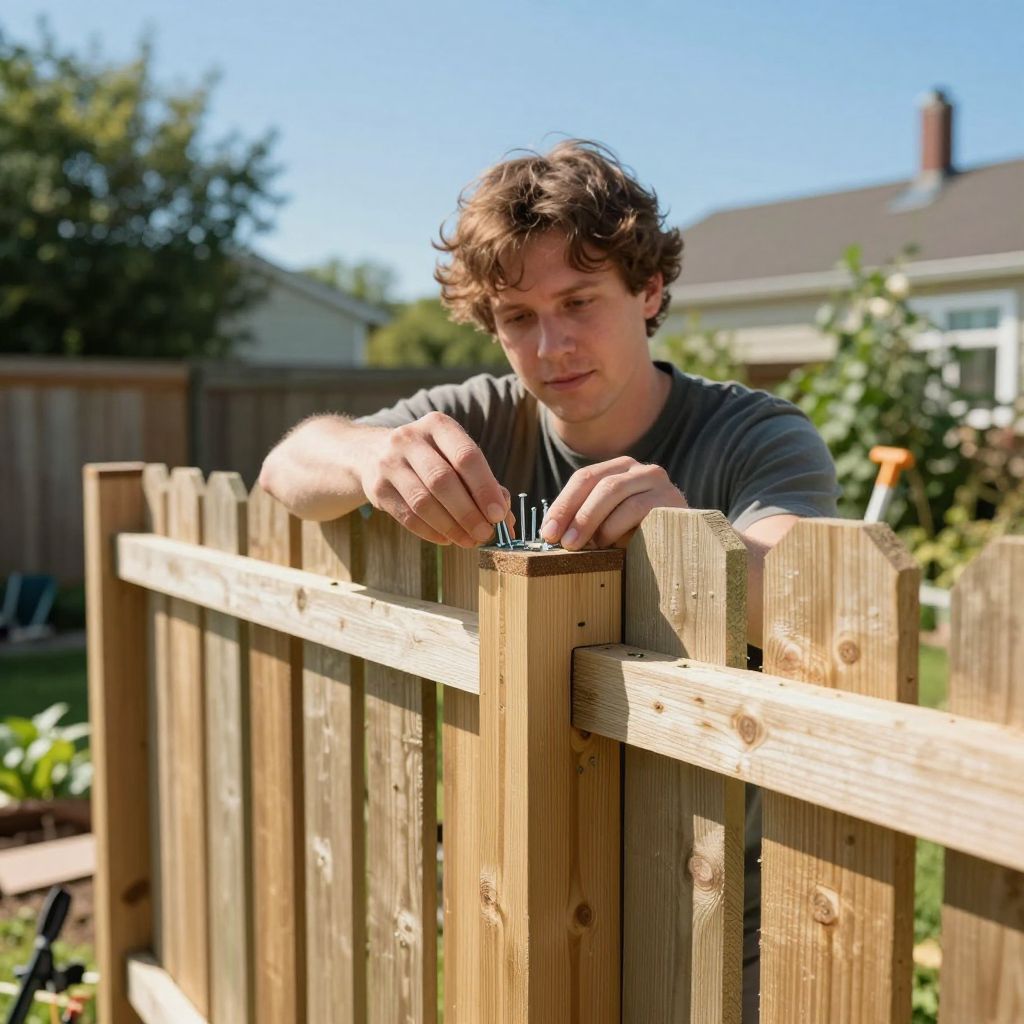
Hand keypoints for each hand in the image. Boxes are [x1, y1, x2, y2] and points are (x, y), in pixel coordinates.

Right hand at [360, 412, 513, 546]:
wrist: (372, 453)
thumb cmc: (431, 458)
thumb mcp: (455, 458)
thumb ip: (484, 485)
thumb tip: (506, 522)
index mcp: (438, 425)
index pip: (467, 456)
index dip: (485, 488)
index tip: (498, 514)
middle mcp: (410, 438)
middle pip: (443, 480)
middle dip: (468, 512)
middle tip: (484, 533)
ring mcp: (389, 462)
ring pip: (423, 501)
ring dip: (451, 526)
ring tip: (469, 541)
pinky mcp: (377, 487)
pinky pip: (408, 516)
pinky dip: (431, 532)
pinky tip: (447, 539)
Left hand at [539, 457, 686, 549]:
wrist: (688, 546)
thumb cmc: (643, 540)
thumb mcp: (610, 526)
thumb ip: (587, 521)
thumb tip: (551, 533)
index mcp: (619, 470)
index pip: (583, 479)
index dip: (561, 505)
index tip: (546, 533)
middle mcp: (639, 469)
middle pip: (596, 482)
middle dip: (572, 512)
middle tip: (559, 541)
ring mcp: (657, 480)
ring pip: (613, 490)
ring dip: (590, 520)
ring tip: (578, 546)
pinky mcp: (671, 498)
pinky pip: (636, 506)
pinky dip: (616, 526)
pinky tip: (608, 544)